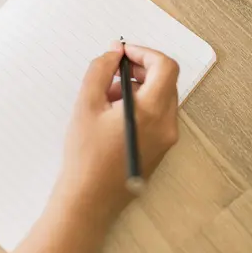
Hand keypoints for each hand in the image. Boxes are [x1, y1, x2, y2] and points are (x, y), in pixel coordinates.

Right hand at [52, 42, 178, 225]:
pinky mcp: (160, 148)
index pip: (165, 66)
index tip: (121, 52)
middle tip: (111, 73)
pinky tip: (112, 115)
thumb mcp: (87, 103)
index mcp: (151, 112)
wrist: (89, 200)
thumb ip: (101, 70)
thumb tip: (114, 52)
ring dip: (137, 87)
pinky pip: (157, 115)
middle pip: (165, 81)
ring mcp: (166, 139)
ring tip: (106, 97)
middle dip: (138, 69)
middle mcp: (166, 125)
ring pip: (160, 97)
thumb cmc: (85, 155)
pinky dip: (139, 105)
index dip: (143, 52)